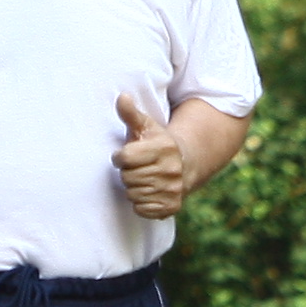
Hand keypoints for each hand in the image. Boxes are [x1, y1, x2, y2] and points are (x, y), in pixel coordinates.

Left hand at [114, 91, 187, 219]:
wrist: (185, 164)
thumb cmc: (157, 144)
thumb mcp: (146, 126)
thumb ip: (130, 113)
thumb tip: (122, 97)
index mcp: (164, 148)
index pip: (124, 158)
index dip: (120, 157)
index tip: (126, 155)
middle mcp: (171, 169)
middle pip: (127, 178)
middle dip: (127, 173)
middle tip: (137, 168)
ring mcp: (173, 189)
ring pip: (132, 194)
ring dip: (133, 188)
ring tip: (144, 179)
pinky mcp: (171, 206)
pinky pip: (141, 209)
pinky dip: (140, 203)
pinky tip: (149, 192)